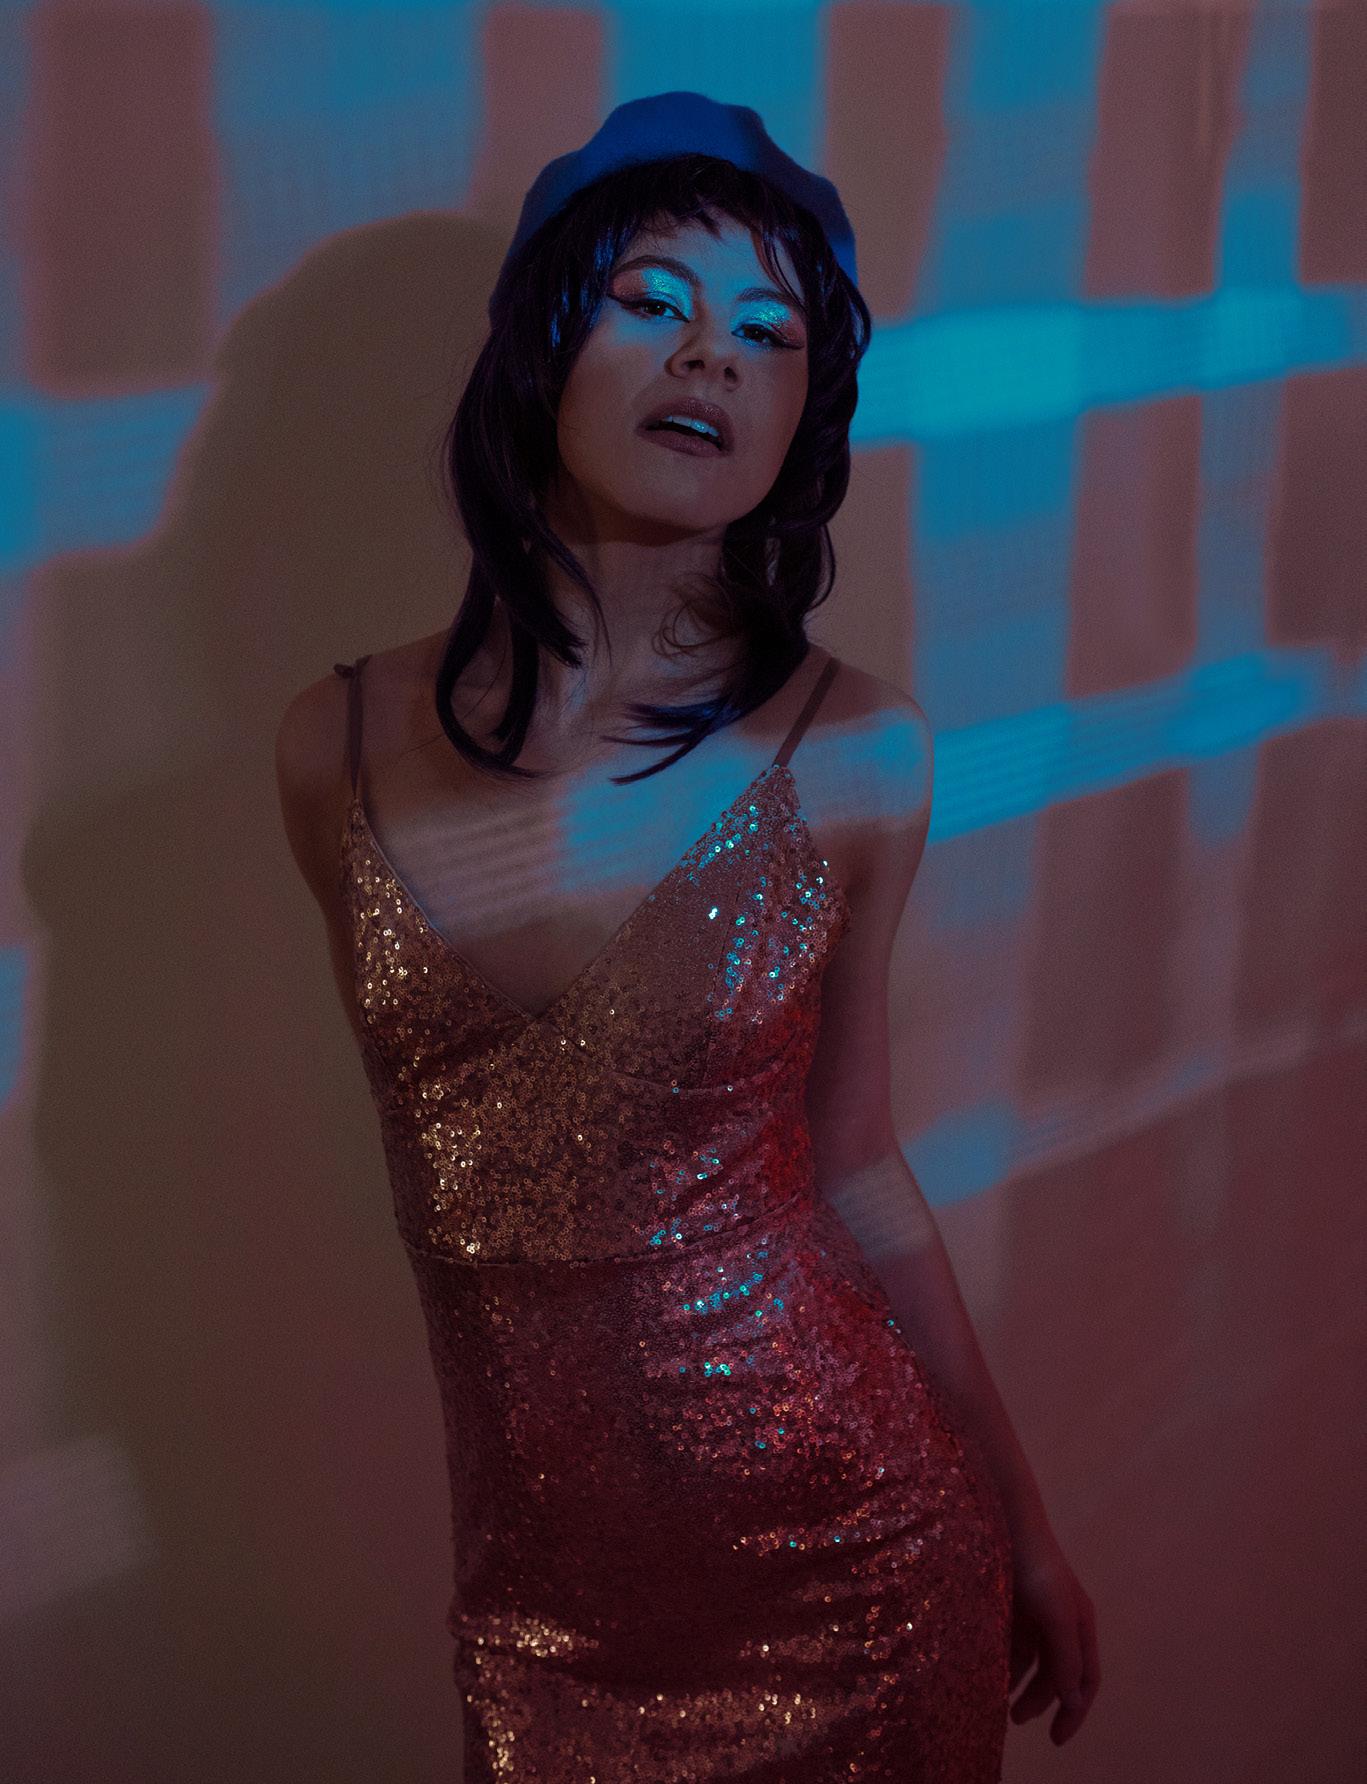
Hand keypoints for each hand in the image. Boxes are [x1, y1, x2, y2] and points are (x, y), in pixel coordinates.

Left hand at [1006, 1526, 1099, 1746]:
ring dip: (1022, 1685)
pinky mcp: (1013, 1606)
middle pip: (1058, 1675)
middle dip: (1041, 1700)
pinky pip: (1014, 1645)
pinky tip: (993, 1675)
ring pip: (1034, 1662)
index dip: (1075, 1711)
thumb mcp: (1056, 1617)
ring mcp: (1037, 1614)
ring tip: (1002, 1704)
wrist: (1007, 1523)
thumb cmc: (1037, 1570)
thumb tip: (1074, 1701)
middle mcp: (1063, 1623)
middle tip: (1016, 1720)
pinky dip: (1007, 1663)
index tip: (1056, 1739)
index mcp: (1081, 1625)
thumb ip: (1066, 1659)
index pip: (1086, 1680)